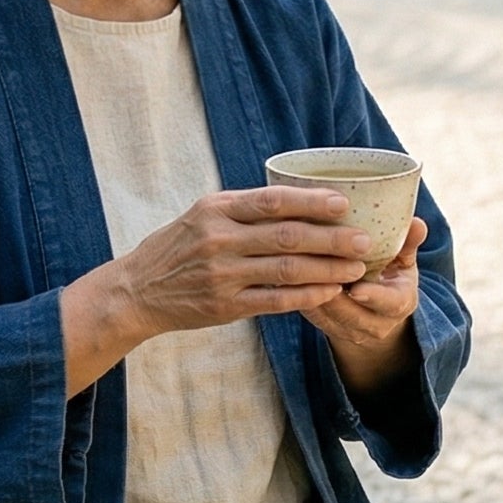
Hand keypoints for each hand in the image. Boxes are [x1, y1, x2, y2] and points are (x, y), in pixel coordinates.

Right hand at [60, 186, 368, 393]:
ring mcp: (222, 274)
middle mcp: (219, 238)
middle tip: (364, 240)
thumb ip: (244, 208)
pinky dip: (306, 296)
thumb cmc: (179, 247)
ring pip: (286, 269)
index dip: (312, 201)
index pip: (272, 200)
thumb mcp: (203, 214)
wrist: (138, 290)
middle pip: (287, 235)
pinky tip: (329, 292)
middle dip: (332, 238)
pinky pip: (275, 300)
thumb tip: (300, 197)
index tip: (345, 203)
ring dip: (327, 269)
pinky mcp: (225, 305)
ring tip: (356, 269)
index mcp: (216, 209)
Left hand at [301, 217, 427, 396]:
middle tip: (313, 270)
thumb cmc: (390, 276)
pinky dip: (298, 296)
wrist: (376, 313)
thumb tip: (417, 222)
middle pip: (351, 314)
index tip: (357, 288)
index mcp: (399, 304)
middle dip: (332, 294)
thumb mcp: (403, 261)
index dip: (373, 296)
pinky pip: (310, 315)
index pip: (389, 304)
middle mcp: (375, 325)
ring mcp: (348, 330)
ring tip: (294, 268)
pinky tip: (285, 274)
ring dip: (310, 294)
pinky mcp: (324, 327)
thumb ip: (407, 244)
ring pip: (325, 316)